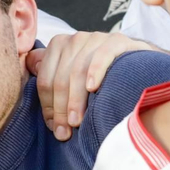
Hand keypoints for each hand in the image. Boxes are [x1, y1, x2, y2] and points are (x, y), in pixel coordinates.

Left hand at [27, 32, 152, 139]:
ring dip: (75, 99)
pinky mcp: (119, 41)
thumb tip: (28, 64)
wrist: (141, 68)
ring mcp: (98, 38)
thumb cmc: (102, 78)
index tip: (54, 127)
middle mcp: (76, 39)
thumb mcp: (73, 76)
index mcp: (59, 46)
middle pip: (60, 77)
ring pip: (77, 69)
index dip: (47, 106)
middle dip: (60, 108)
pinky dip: (95, 71)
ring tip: (77, 121)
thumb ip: (51, 71)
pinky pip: (102, 55)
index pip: (45, 79)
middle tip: (64, 132)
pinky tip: (92, 89)